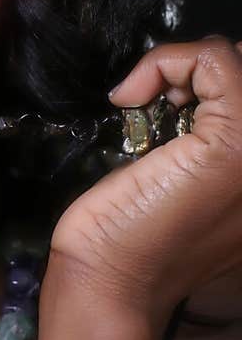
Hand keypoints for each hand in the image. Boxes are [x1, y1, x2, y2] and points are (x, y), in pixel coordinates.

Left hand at [47, 35, 241, 325]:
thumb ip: (209, 137)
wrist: (111, 282)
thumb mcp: (183, 179)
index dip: (215, 86)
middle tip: (161, 106)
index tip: (170, 109)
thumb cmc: (133, 236)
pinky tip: (129, 98)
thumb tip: (200, 81)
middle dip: (207, 73)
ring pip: (240, 59)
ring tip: (151, 106)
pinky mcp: (236, 141)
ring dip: (187, 69)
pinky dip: (166, 62)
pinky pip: (214, 57)